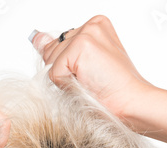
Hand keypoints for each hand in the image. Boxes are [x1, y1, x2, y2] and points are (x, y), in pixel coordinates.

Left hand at [30, 15, 155, 125]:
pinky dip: (67, 85)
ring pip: (51, 61)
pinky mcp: (82, 45)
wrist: (131, 103)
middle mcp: (91, 25)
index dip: (68, 67)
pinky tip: (88, 84)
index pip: (58, 45)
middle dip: (65, 72)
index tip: (91, 74)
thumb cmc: (113, 91)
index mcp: (95, 26)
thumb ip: (58, 51)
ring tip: (90, 82)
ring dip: (66, 80)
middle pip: (52, 51)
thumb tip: (36, 39)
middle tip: (91, 80)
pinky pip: (55, 72)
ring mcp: (87, 33)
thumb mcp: (81, 68)